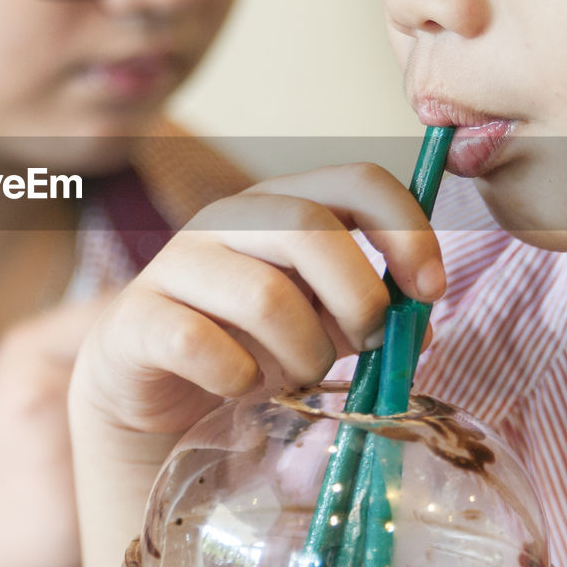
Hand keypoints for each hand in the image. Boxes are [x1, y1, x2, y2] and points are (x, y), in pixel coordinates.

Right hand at [68, 164, 443, 566]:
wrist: (150, 385)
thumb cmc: (245, 343)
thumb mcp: (318, 322)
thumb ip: (366, 311)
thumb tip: (420, 322)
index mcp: (281, 204)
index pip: (356, 180)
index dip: (406, 229)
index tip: (430, 291)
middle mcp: (226, 219)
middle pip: (308, 226)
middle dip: (357, 297)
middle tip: (367, 345)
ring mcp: (175, 262)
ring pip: (263, 295)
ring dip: (302, 352)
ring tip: (299, 376)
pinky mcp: (137, 316)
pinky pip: (198, 342)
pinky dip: (236, 377)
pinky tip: (237, 386)